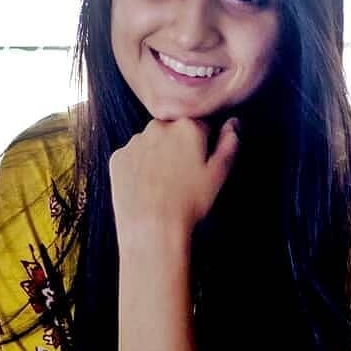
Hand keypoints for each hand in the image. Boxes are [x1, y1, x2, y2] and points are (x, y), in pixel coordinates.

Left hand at [109, 116, 239, 238]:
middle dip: (180, 146)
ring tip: (164, 184)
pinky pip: (133, 156)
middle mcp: (158, 127)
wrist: (152, 228)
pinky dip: (139, 167)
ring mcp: (135, 142)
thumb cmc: (190, 202)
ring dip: (158, 155)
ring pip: (152, 143)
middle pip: (174, 131)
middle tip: (184, 176)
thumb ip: (230, 142)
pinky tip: (147, 187)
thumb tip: (233, 122)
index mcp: (188, 127)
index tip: (202, 164)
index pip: (201, 125)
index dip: (204, 145)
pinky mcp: (118, 158)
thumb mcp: (219, 173)